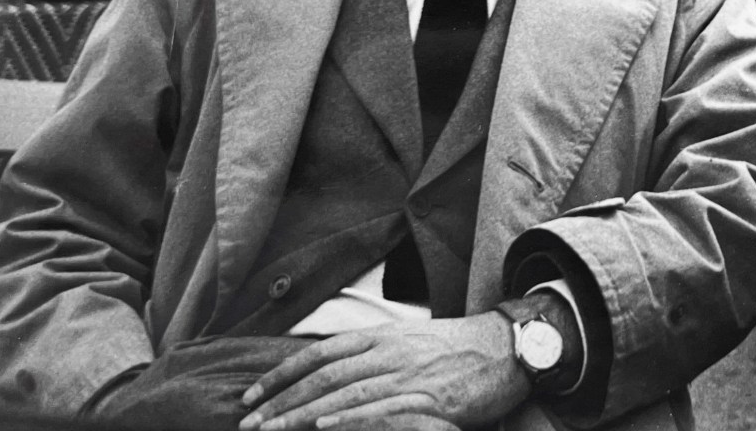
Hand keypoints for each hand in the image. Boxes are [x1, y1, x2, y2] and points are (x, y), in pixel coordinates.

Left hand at [238, 314, 528, 430]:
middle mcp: (390, 350)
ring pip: (343, 392)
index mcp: (383, 335)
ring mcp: (409, 373)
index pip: (319, 352)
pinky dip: (347, 418)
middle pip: (323, 374)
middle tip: (247, 423)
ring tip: (270, 430)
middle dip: (281, 400)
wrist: (508, 348)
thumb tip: (332, 369)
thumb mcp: (411, 341)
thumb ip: (373, 353)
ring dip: (301, 414)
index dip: (281, 374)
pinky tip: (322, 427)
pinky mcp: (429, 397)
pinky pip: (380, 407)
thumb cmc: (459, 349)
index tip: (251, 396)